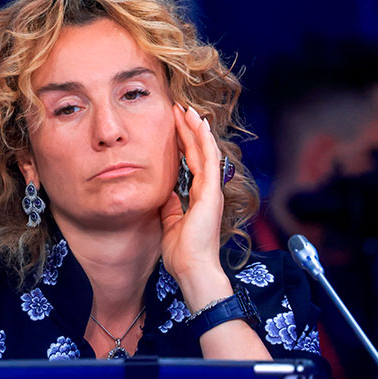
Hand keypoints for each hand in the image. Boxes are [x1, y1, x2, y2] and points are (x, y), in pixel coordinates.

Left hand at [159, 104, 232, 310]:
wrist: (193, 269)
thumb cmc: (183, 253)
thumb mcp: (171, 223)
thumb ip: (171, 206)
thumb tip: (165, 192)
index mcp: (199, 197)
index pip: (190, 163)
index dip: (183, 144)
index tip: (174, 126)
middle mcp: (208, 191)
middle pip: (198, 153)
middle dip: (188, 130)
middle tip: (179, 109)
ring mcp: (211, 190)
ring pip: (205, 151)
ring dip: (195, 129)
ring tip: (187, 109)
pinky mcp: (211, 192)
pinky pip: (209, 160)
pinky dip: (204, 141)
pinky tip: (199, 124)